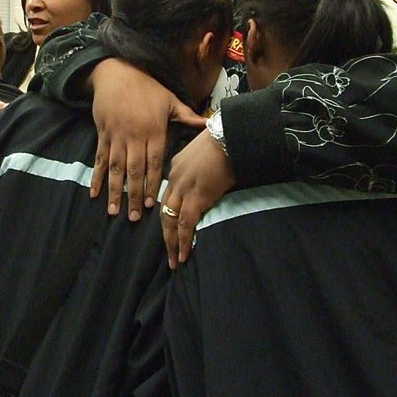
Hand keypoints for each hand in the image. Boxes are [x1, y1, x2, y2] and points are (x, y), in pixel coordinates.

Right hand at [88, 58, 204, 219]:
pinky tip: (94, 192)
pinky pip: (100, 159)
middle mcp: (134, 137)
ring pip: (115, 169)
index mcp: (153, 131)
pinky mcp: (103, 135)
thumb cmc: (146, 88)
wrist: (116, 73)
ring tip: (113, 211)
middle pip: (134, 171)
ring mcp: (116, 137)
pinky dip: (97, 176)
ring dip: (114, 191)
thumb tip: (208, 124)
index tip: (152, 204)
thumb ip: (187, 116)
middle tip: (133, 218)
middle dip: (134, 195)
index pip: (153, 163)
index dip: (151, 184)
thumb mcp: (169, 100)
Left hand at [160, 129, 235, 268]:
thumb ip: (201, 168)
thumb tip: (209, 181)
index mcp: (176, 166)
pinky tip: (183, 254)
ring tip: (174, 260)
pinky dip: (183, 241)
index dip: (168, 213)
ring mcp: (184, 188)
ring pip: (170, 221)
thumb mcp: (206, 153)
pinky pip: (185, 224)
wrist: (231, 136)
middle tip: (168, 251)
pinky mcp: (196, 197)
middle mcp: (175, 178)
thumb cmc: (225, 141)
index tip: (169, 228)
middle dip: (165, 233)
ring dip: (172, 243)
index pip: (168, 194)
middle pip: (164, 210)